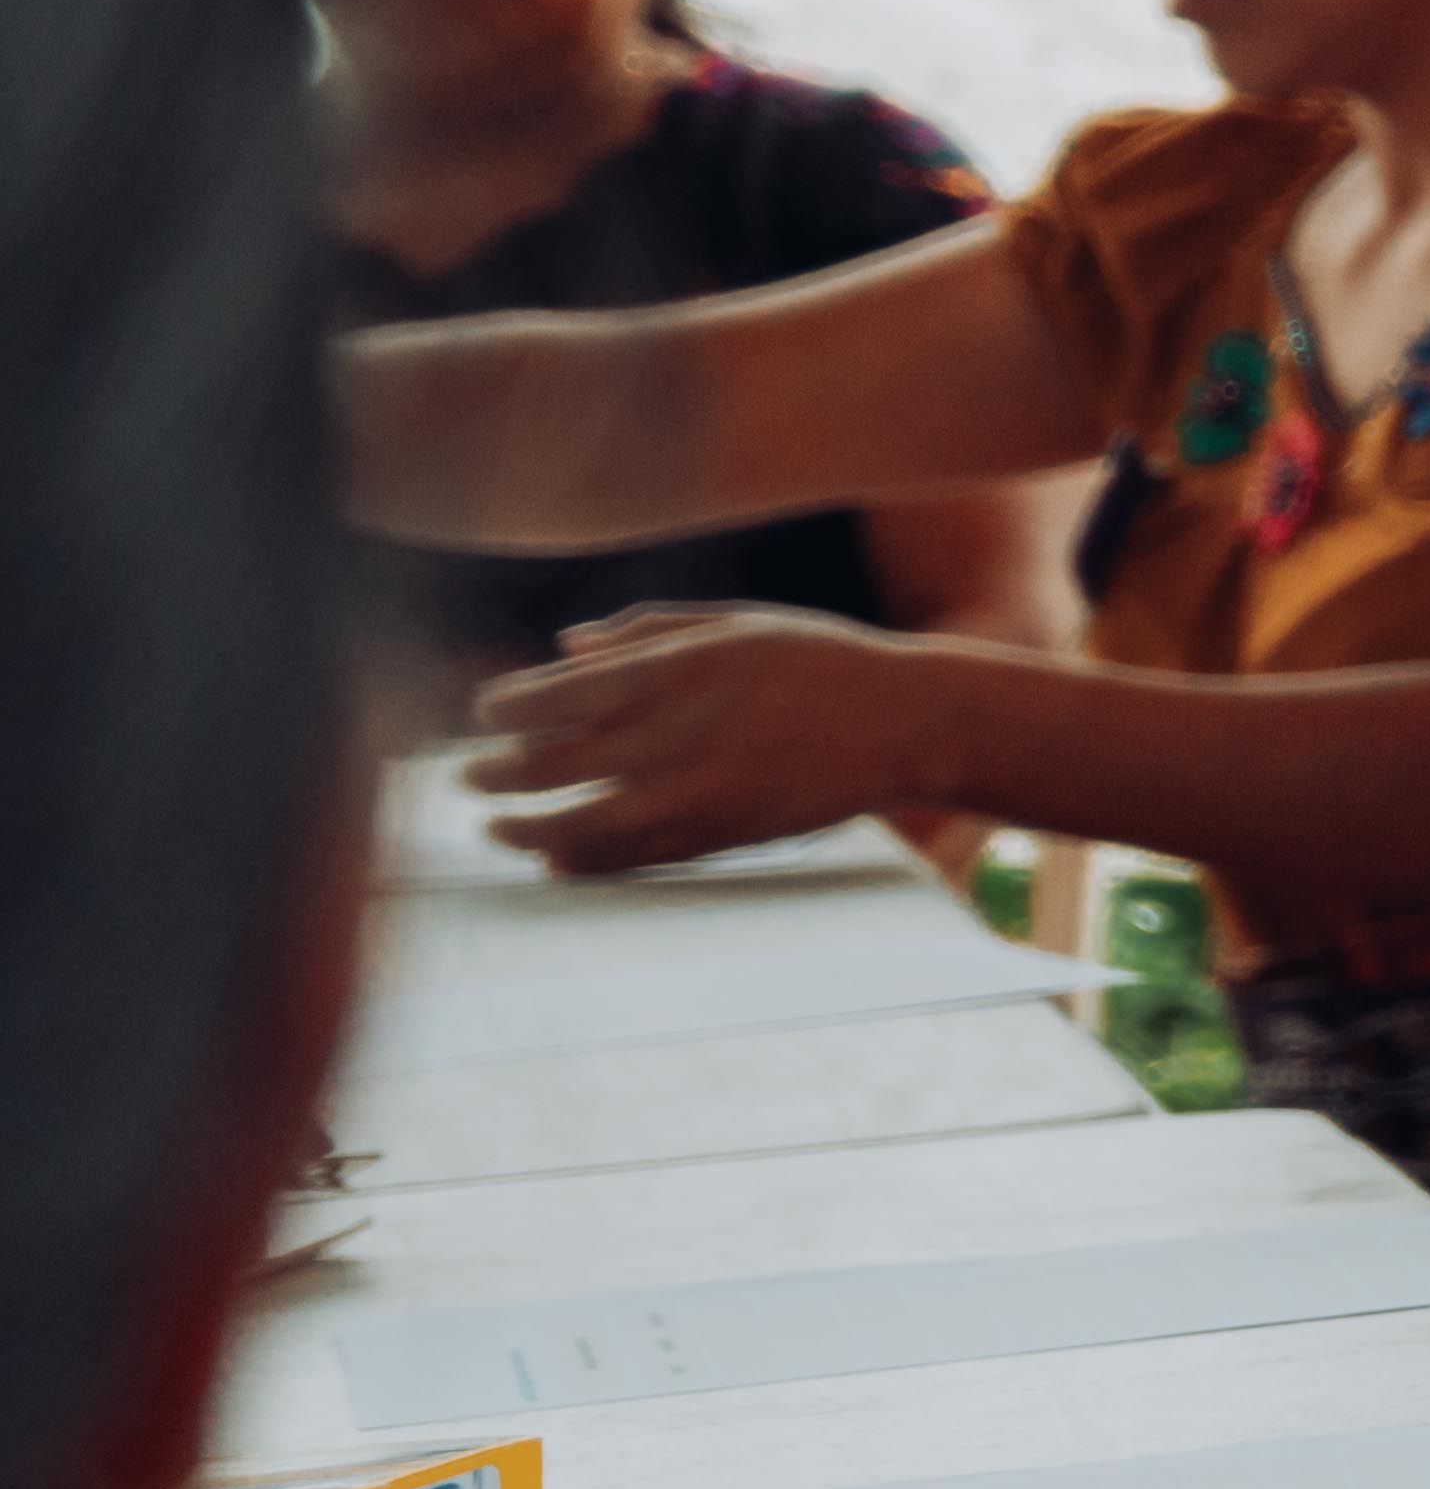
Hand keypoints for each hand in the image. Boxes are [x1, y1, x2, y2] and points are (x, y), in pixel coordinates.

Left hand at [465, 606, 956, 870]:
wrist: (905, 724)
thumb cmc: (819, 661)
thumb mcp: (734, 624)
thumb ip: (643, 634)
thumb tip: (564, 649)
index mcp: (668, 671)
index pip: (542, 699)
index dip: (497, 710)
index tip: (485, 713)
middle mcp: (670, 736)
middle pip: (542, 768)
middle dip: (489, 774)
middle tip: (466, 775)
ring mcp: (692, 794)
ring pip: (573, 828)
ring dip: (521, 831)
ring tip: (498, 829)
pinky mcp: (717, 837)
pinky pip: (627, 860)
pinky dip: (580, 863)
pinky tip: (555, 860)